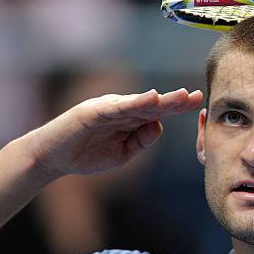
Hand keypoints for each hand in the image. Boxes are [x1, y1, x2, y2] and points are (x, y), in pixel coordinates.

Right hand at [26, 88, 202, 178]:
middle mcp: (123, 110)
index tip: (199, 102)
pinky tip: (149, 99)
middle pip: (154, 104)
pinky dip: (133, 102)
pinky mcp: (93, 112)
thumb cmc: (88, 154)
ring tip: (180, 96)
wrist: (54, 157)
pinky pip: (117, 107)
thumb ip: (142, 140)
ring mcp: (108, 109)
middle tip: (196, 95)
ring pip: (139, 103)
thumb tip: (159, 127)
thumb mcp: (124, 153)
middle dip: (175, 101)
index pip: (160, 112)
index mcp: (132, 120)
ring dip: (161, 100)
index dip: (178, 107)